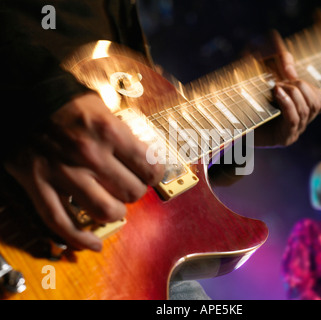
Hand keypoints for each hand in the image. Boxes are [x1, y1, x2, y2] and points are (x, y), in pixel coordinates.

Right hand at [4, 93, 164, 251]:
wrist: (22, 96)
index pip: (149, 167)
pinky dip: (79, 238)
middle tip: (131, 187)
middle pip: (131, 191)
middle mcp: (90, 155)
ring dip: (115, 213)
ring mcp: (63, 173)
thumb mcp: (102, 108)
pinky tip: (92, 244)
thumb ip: (123, 134)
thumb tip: (142, 156)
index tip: (151, 175)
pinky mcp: (39, 185)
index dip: (155, 175)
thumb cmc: (65, 101)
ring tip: (115, 208)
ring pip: (104, 211)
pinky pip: (61, 221)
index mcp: (109, 133)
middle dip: (136, 192)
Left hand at [254, 30, 320, 146]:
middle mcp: (300, 122)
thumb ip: (279, 57)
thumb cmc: (243, 90)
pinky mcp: (283, 139)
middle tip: (279, 82)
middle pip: (318, 102)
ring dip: (293, 93)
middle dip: (301, 86)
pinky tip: (277, 92)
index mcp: (299, 108)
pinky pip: (294, 119)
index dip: (310, 85)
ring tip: (275, 87)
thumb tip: (291, 70)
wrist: (226, 117)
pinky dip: (288, 103)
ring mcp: (293, 131)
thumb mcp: (261, 64)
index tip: (289, 77)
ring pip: (309, 109)